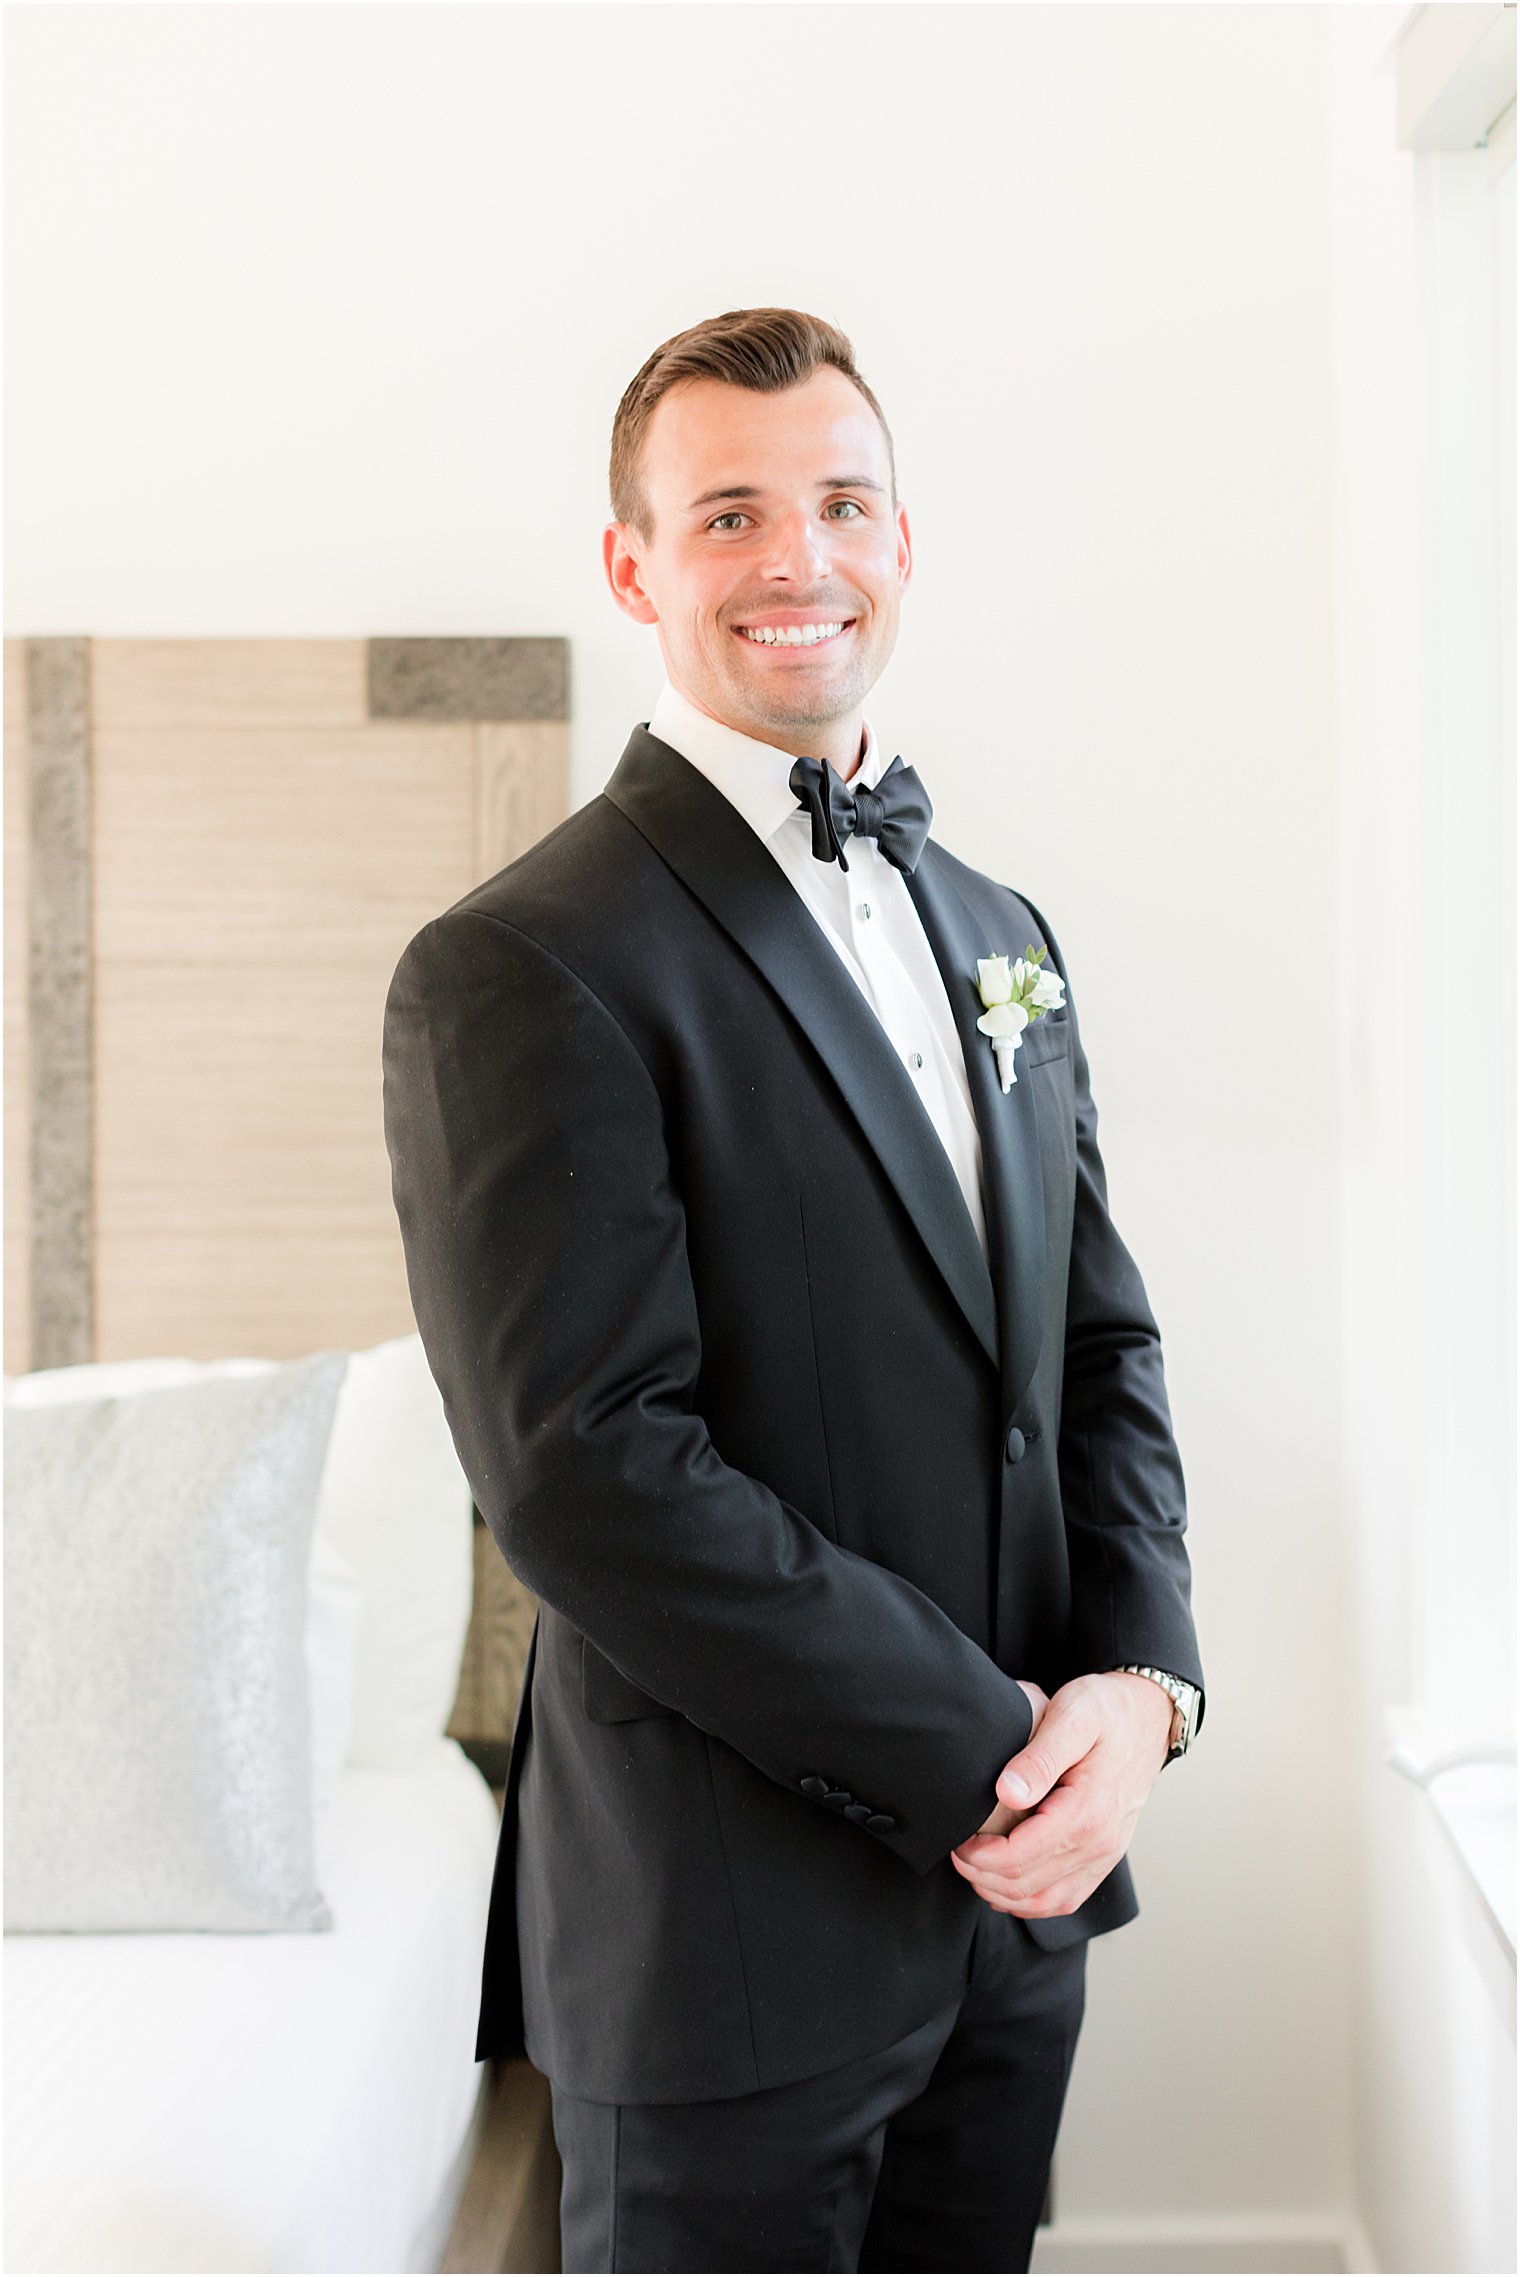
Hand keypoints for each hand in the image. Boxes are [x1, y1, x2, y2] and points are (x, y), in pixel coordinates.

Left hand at [953, 1671, 1171, 1917]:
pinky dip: (1032, 1901)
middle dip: (982, 1875)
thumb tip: (1006, 1792)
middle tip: (956, 1852)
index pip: (1019, 1857)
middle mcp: (1100, 1844)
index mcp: (1087, 1813)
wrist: (1149, 1715)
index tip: (957, 1839)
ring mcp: (1105, 1855)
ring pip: (1045, 1901)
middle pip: (1027, 1885)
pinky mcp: (1105, 1856)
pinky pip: (1066, 1898)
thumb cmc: (1108, 1710)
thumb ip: (1039, 1757)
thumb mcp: (1072, 1716)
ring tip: (975, 1869)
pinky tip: (1008, 1885)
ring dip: (1003, 1894)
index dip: (979, 1856)